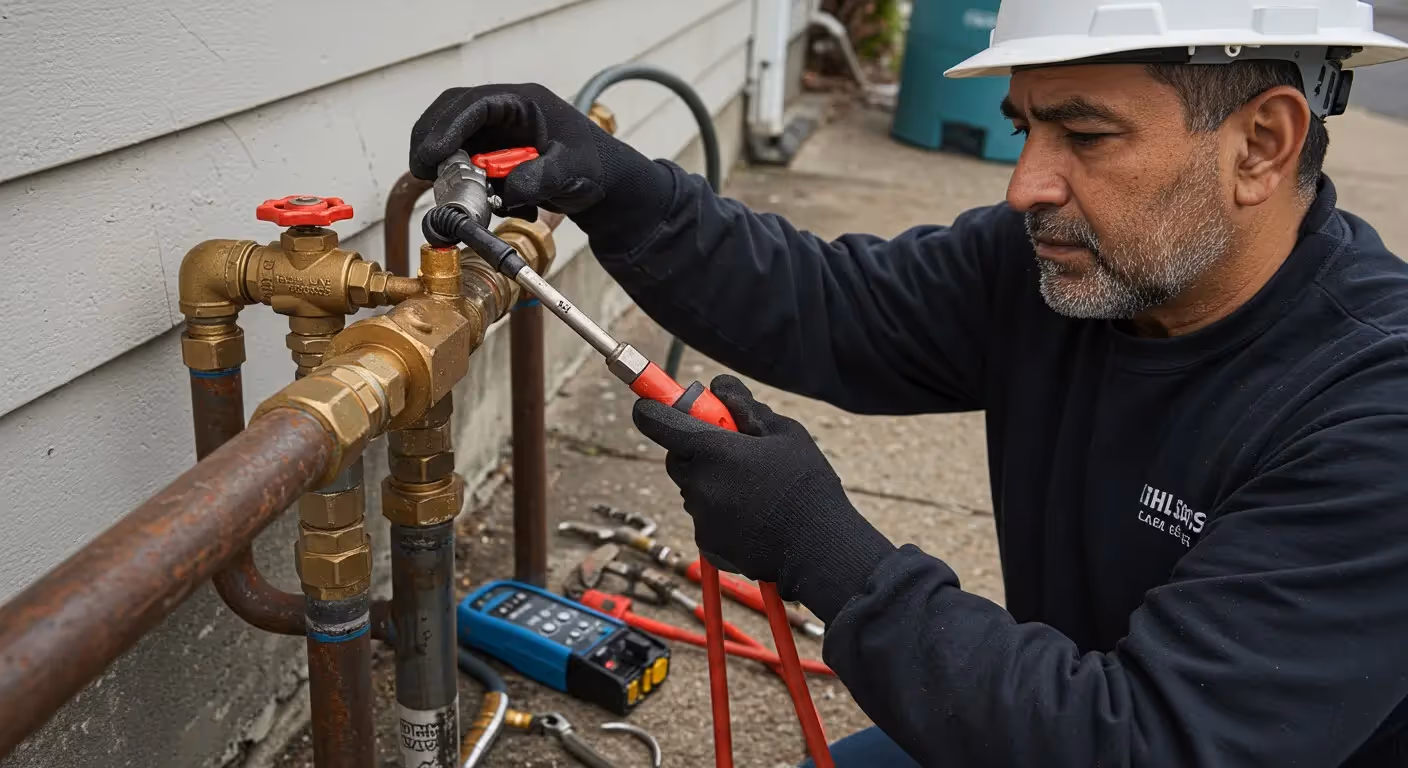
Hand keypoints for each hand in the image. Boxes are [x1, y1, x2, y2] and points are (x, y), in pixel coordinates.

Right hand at [409, 83, 673, 249]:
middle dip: (432, 137)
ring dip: (440, 159)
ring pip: (452, 135)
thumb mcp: (572, 172)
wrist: (603, 184)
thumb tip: (507, 190)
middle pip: (453, 112)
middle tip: (422, 169)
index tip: (434, 152)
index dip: (450, 125)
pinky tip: (465, 195)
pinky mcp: (490, 152)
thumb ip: (541, 178)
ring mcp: (495, 131)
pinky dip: (456, 175)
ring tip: (439, 184)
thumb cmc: (594, 168)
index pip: (476, 104)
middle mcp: (504, 111)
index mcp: (524, 102)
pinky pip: (462, 158)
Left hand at [632, 375, 895, 623]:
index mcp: (712, 450)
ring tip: (755, 490)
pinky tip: (755, 517)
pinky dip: (720, 514)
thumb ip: (745, 406)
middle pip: (675, 458)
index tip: (651, 404)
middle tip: (729, 450)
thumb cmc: (807, 485)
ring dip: (710, 482)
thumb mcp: (784, 433)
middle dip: (693, 450)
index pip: (657, 422)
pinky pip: (705, 519)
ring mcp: (700, 517)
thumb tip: (718, 386)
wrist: (819, 549)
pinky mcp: (707, 544)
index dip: (652, 409)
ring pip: (692, 489)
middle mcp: (697, 484)